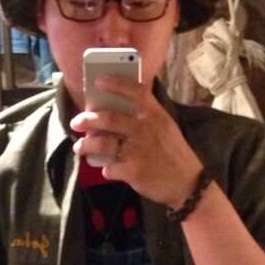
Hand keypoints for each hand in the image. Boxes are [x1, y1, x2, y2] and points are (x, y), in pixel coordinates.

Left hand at [70, 77, 204, 209]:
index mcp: (154, 115)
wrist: (187, 184)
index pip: (135, 91)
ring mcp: (138, 151)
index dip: (116, 83)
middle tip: (77, 121)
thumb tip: (117, 107)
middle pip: (109, 119)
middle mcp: (145, 130)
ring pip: (103, 144)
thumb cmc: (173, 153)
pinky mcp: (134, 172)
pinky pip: (110, 168)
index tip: (99, 80)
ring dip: (87, 145)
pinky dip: (105, 169)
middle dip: (88, 119)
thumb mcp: (165, 127)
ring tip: (79, 147)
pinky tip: (106, 169)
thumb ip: (146, 116)